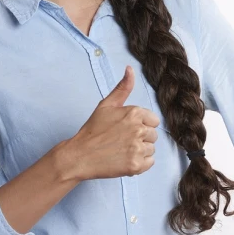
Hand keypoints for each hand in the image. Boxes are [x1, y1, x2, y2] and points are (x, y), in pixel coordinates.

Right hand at [65, 66, 159, 180]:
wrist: (80, 155)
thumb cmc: (93, 130)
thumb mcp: (106, 105)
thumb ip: (122, 87)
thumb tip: (130, 69)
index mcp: (134, 113)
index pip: (153, 121)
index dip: (140, 125)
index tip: (126, 129)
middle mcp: (138, 129)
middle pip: (153, 135)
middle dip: (140, 138)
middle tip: (122, 140)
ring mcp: (137, 148)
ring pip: (151, 149)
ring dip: (140, 151)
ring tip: (122, 150)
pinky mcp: (136, 165)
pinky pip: (150, 163)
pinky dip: (140, 164)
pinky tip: (125, 159)